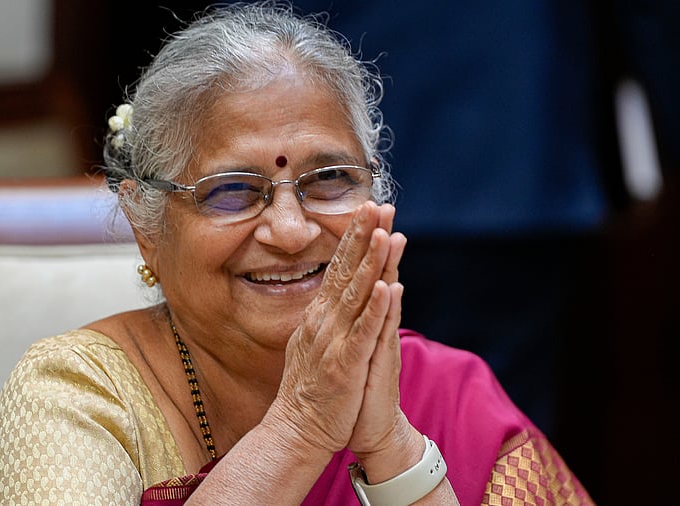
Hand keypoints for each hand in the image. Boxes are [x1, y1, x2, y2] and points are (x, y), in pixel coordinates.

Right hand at [263, 202, 406, 455]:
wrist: (295, 433)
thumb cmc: (311, 391)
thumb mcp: (315, 343)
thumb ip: (326, 316)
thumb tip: (335, 292)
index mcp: (320, 316)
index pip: (339, 267)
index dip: (355, 237)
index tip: (369, 208)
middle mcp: (324, 321)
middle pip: (345, 271)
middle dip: (363, 235)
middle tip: (377, 203)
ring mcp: (333, 342)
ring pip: (355, 295)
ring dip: (370, 262)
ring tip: (384, 232)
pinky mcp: (344, 365)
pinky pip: (362, 333)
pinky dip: (374, 309)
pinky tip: (385, 287)